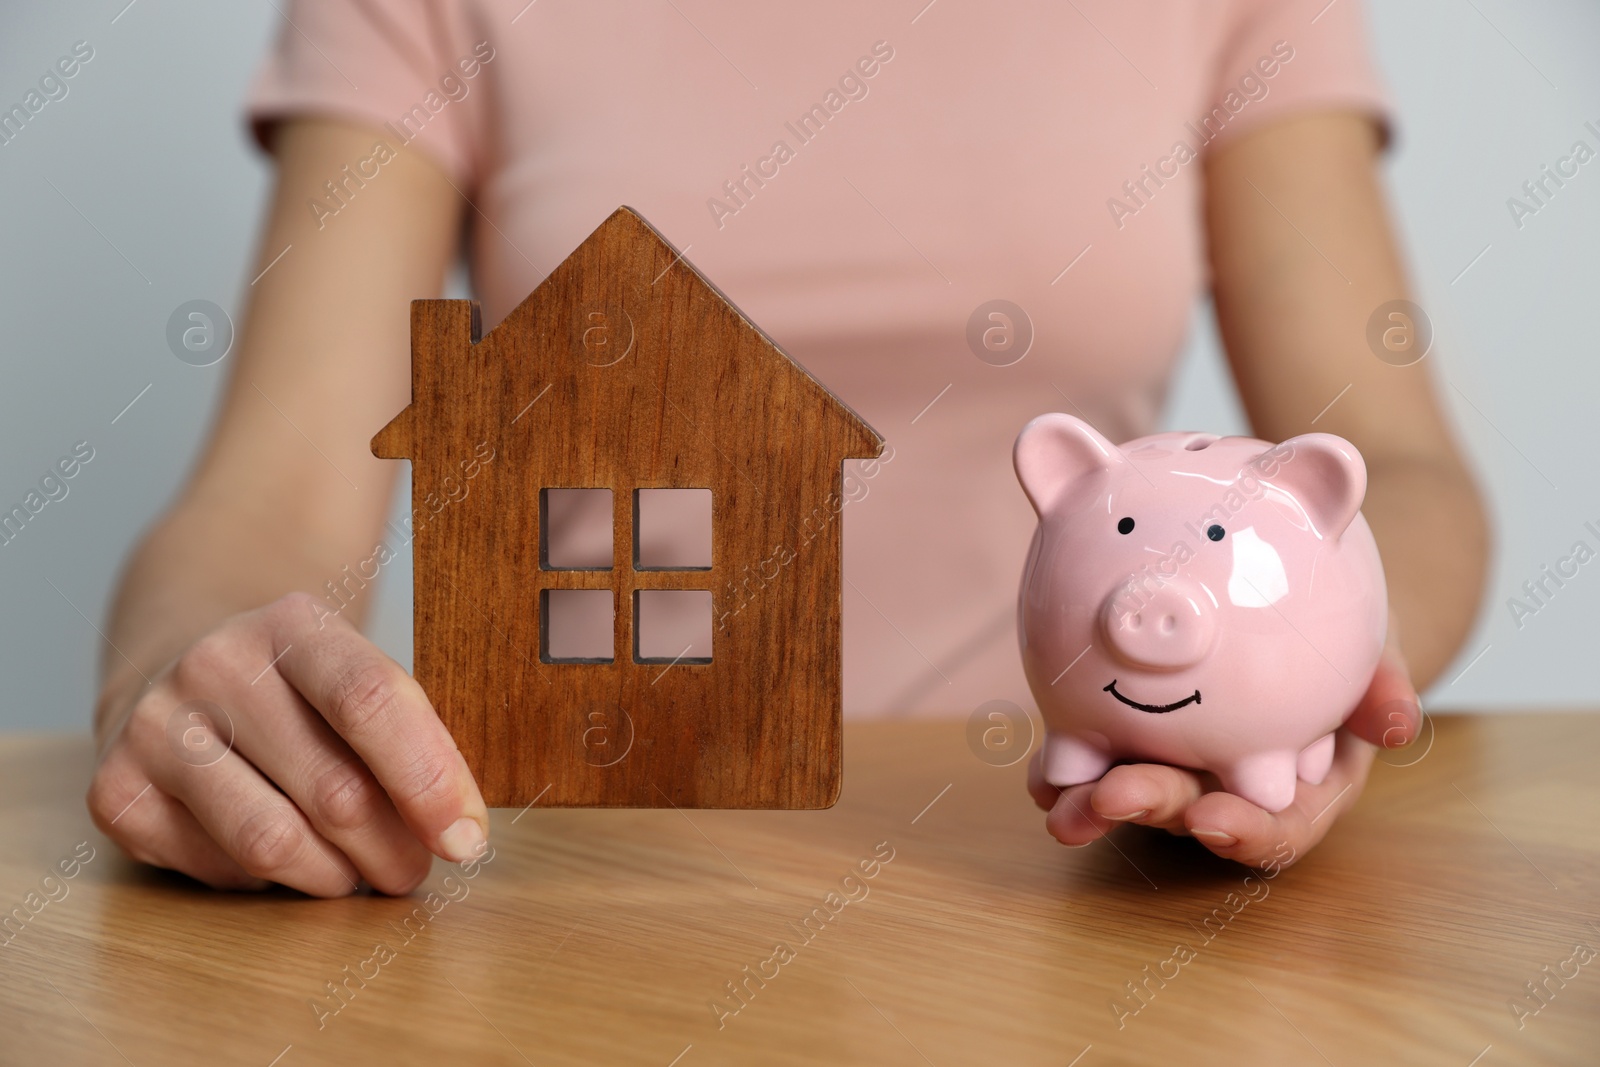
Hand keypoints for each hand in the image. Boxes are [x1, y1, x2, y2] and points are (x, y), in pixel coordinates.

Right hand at [87, 593, 488, 895]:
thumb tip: (460, 833)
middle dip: (392, 850)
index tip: (465, 839)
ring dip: (335, 877)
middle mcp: (215, 666)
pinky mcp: (117, 791)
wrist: (175, 665)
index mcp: (294, 624)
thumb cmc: (298, 690)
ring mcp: (157, 728)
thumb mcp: (358, 678)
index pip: (370, 702)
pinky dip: (267, 881)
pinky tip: (280, 850)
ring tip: (356, 872)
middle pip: (332, 788)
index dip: (428, 781)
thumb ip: (413, 739)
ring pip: (273, 842)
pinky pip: (220, 870)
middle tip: (413, 869)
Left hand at [1027, 610, 1419, 867]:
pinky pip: (1094, 756)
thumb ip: (1383, 686)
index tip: (1211, 821)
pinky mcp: (1128, 736)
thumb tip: (1400, 725)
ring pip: (1133, 791)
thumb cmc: (1341, 638)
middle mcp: (1230, 784)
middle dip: (1150, 808)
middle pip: (1190, 810)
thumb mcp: (1373, 653)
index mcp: (1298, 786)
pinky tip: (1039, 777)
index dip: (1245, 834)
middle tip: (1110, 797)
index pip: (1276, 828)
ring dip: (1092, 801)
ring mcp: (1176, 763)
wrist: (1291, 603)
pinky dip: (1064, 769)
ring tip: (1058, 797)